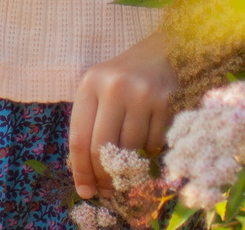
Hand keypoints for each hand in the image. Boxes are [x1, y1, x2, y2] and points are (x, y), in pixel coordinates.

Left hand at [68, 32, 175, 198]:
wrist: (160, 53)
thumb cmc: (122, 79)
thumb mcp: (98, 92)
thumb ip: (89, 126)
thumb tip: (87, 178)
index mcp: (90, 84)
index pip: (79, 138)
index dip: (81, 171)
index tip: (85, 191)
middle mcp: (114, 87)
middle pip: (102, 148)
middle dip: (104, 177)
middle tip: (107, 190)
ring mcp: (141, 94)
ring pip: (130, 149)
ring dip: (128, 165)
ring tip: (127, 163)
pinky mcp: (165, 102)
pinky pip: (153, 144)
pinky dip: (148, 152)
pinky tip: (145, 142)